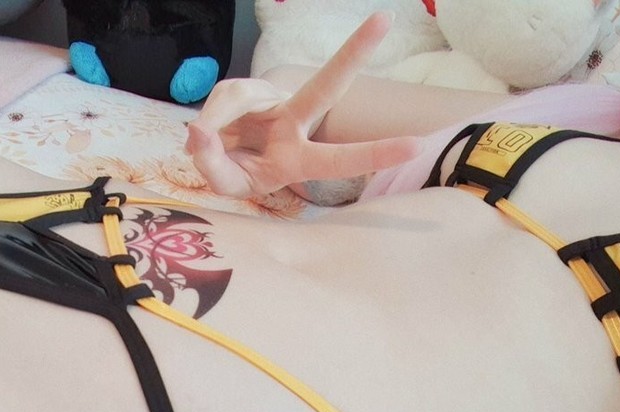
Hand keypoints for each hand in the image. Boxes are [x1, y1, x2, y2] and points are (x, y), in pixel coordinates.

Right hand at [186, 11, 420, 197]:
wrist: (219, 155)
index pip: (340, 158)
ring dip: (218, 120)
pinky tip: (200, 134)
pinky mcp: (245, 90)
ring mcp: (270, 101)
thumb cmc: (237, 173)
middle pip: (325, 85)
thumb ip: (214, 165)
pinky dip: (209, 118)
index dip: (377, 153)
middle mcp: (294, 121)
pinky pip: (223, 96)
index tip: (418, 145)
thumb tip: (200, 132)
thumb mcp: (229, 185)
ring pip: (241, 95)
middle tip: (385, 19)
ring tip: (201, 143)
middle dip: (354, 52)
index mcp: (300, 159)